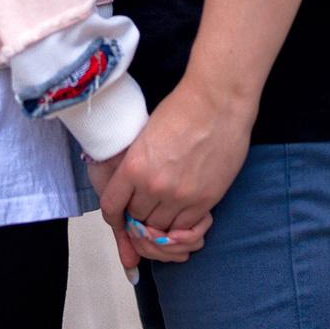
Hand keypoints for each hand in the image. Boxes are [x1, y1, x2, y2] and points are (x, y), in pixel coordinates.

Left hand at [95, 76, 252, 241]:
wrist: (217, 101)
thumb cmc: (182, 109)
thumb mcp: (145, 136)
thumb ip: (136, 165)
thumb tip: (132, 187)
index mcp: (134, 166)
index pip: (112, 206)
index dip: (114, 216)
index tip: (118, 217)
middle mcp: (154, 186)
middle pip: (137, 219)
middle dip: (140, 215)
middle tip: (148, 206)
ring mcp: (181, 195)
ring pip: (162, 227)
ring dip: (161, 221)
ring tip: (167, 206)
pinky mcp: (205, 200)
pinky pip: (186, 227)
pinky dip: (182, 224)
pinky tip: (184, 209)